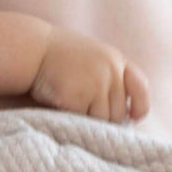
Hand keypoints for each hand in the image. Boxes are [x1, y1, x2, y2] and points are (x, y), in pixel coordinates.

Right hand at [29, 26, 149, 122]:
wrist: (31, 49)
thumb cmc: (58, 56)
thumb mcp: (92, 58)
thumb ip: (110, 77)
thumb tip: (125, 115)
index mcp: (116, 60)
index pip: (140, 88)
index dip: (140, 107)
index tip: (133, 118)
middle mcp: (110, 71)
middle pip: (119, 113)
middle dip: (105, 119)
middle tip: (85, 114)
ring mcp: (95, 85)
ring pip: (102, 121)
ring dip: (88, 121)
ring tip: (71, 108)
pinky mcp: (78, 98)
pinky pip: (82, 122)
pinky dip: (73, 121)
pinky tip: (61, 107)